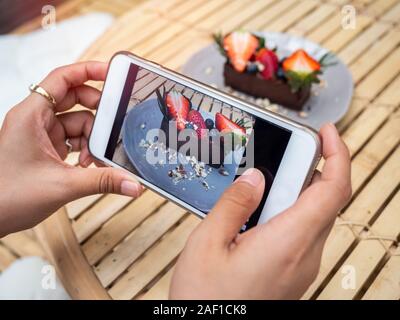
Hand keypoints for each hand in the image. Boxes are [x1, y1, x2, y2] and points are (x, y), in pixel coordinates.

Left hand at [0, 62, 141, 236]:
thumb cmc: (6, 197)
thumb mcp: (62, 186)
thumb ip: (102, 182)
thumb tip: (133, 183)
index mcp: (31, 116)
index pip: (61, 79)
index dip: (88, 71)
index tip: (112, 72)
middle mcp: (35, 120)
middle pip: (74, 99)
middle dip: (97, 113)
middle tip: (115, 124)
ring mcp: (40, 135)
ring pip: (76, 123)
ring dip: (92, 139)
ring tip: (98, 158)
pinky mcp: (46, 149)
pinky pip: (73, 140)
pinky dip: (86, 151)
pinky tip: (90, 165)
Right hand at [170, 123, 350, 298]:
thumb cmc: (207, 299)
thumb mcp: (208, 243)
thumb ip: (234, 204)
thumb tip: (254, 179)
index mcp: (288, 242)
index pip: (333, 189)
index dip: (337, 154)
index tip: (325, 132)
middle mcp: (304, 254)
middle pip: (326, 199)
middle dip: (309, 168)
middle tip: (280, 154)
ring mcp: (301, 266)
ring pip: (314, 215)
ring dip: (295, 191)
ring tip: (261, 183)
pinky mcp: (293, 271)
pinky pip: (302, 232)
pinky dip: (288, 211)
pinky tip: (258, 212)